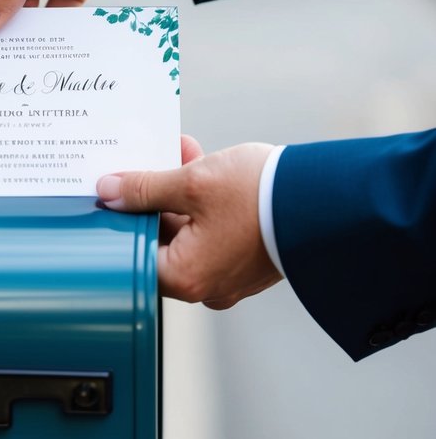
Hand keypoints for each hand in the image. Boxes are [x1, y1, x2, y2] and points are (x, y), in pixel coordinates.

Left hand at [96, 138, 282, 308]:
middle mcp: (206, 286)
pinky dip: (206, 202)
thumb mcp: (193, 182)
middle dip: (155, 195)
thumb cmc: (262, 197)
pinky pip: (213, 231)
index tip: (114, 189)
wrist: (328, 198)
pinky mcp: (247, 260)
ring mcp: (229, 275)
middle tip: (152, 160)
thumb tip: (110, 191)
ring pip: (189, 230)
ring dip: (181, 192)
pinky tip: (204, 164)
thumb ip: (144, 188)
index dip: (122, 217)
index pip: (134, 252)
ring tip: (184, 152)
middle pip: (161, 239)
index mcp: (186, 278)